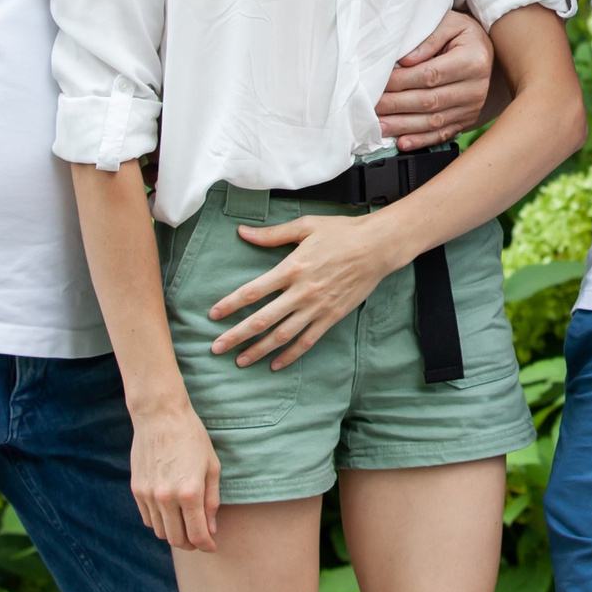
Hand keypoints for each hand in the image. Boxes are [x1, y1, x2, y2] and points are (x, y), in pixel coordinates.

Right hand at [129, 398, 220, 550]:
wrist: (160, 416)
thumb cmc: (192, 437)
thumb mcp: (212, 466)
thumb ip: (211, 501)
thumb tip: (210, 528)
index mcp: (190, 492)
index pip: (197, 535)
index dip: (206, 546)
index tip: (212, 547)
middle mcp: (166, 498)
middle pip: (177, 539)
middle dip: (191, 544)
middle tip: (200, 539)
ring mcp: (148, 495)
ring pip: (160, 532)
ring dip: (174, 534)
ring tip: (186, 525)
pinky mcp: (136, 490)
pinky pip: (148, 518)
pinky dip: (160, 522)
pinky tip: (170, 512)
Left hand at [213, 214, 412, 369]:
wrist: (378, 246)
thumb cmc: (341, 232)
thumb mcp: (305, 226)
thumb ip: (272, 234)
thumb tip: (243, 233)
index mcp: (291, 267)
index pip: (252, 291)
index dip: (230, 304)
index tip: (213, 315)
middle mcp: (302, 292)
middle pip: (262, 319)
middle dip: (236, 335)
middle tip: (216, 348)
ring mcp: (317, 307)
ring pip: (282, 335)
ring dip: (259, 350)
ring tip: (240, 360)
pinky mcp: (332, 317)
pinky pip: (307, 341)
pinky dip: (290, 355)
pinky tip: (275, 364)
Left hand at [378, 11, 493, 149]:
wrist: (485, 50)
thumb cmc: (463, 34)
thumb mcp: (450, 23)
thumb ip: (429, 39)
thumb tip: (405, 61)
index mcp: (472, 60)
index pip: (430, 75)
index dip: (402, 81)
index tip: (379, 83)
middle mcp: (476, 87)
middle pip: (430, 101)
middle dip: (396, 105)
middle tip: (372, 107)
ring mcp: (472, 107)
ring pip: (433, 121)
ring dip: (403, 126)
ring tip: (379, 126)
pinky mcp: (467, 120)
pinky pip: (442, 134)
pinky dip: (420, 140)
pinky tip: (402, 142)